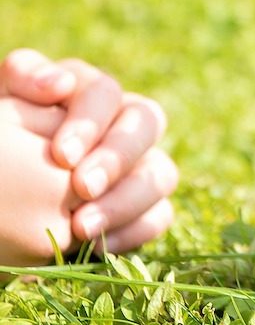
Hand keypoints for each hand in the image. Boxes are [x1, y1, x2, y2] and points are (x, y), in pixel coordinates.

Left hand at [0, 49, 178, 264]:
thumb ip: (22, 79)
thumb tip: (59, 84)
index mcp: (84, 92)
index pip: (104, 91)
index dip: (90, 121)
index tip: (62, 156)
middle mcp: (120, 123)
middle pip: (147, 122)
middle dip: (118, 156)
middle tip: (83, 188)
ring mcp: (137, 165)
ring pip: (161, 172)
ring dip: (127, 200)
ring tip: (81, 228)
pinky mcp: (142, 207)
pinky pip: (159, 215)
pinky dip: (133, 230)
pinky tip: (95, 245)